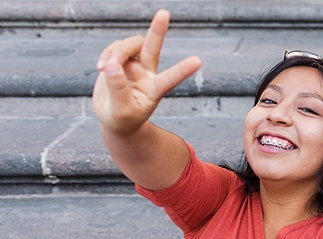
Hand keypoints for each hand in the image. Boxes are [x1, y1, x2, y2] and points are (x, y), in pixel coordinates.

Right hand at [92, 9, 200, 135]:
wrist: (114, 118)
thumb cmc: (122, 119)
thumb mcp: (121, 111)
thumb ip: (117, 88)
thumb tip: (112, 64)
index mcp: (155, 90)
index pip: (171, 79)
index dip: (182, 70)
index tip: (198, 61)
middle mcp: (148, 74)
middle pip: (153, 48)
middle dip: (157, 30)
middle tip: (165, 13)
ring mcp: (135, 65)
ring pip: (129, 45)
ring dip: (116, 52)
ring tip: (104, 68)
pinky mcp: (122, 60)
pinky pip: (114, 48)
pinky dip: (106, 55)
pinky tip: (101, 68)